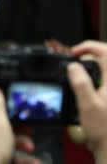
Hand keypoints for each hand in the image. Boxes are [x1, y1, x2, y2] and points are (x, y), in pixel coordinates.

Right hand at [69, 40, 106, 157]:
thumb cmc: (104, 131)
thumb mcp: (88, 106)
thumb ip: (80, 83)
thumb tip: (73, 66)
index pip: (105, 52)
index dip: (88, 47)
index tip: (74, 53)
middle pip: (105, 59)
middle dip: (89, 54)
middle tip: (74, 59)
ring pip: (104, 70)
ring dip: (92, 66)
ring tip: (77, 70)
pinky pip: (103, 79)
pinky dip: (94, 76)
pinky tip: (85, 86)